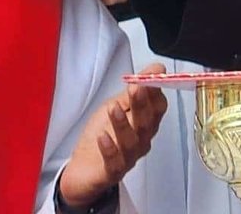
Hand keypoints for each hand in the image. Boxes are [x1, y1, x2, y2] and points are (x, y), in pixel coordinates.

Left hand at [59, 63, 167, 207]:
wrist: (84, 169)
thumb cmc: (103, 135)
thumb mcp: (116, 106)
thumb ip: (134, 90)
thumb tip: (156, 68)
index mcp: (144, 124)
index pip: (157, 108)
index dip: (155, 91)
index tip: (153, 74)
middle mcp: (140, 141)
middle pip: (146, 124)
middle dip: (142, 104)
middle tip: (136, 87)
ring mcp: (127, 158)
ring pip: (131, 142)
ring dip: (123, 123)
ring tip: (114, 108)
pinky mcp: (111, 172)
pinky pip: (114, 163)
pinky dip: (110, 149)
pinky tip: (103, 137)